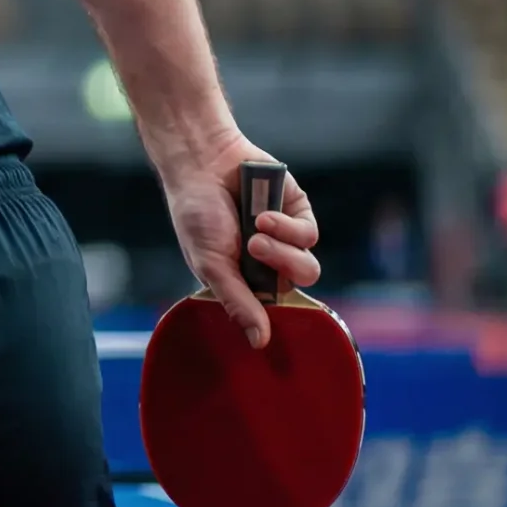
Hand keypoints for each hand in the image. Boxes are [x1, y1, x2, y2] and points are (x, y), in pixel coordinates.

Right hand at [158, 136, 321, 349]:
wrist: (202, 164)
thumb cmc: (197, 214)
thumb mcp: (211, 264)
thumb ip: (238, 301)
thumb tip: (259, 342)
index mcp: (245, 280)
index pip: (272, 309)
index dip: (273, 310)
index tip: (263, 306)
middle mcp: (270, 263)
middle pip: (298, 284)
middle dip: (281, 267)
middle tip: (253, 248)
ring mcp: (287, 237)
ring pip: (309, 264)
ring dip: (283, 247)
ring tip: (257, 226)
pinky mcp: (298, 213)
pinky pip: (309, 233)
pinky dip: (287, 225)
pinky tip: (263, 213)